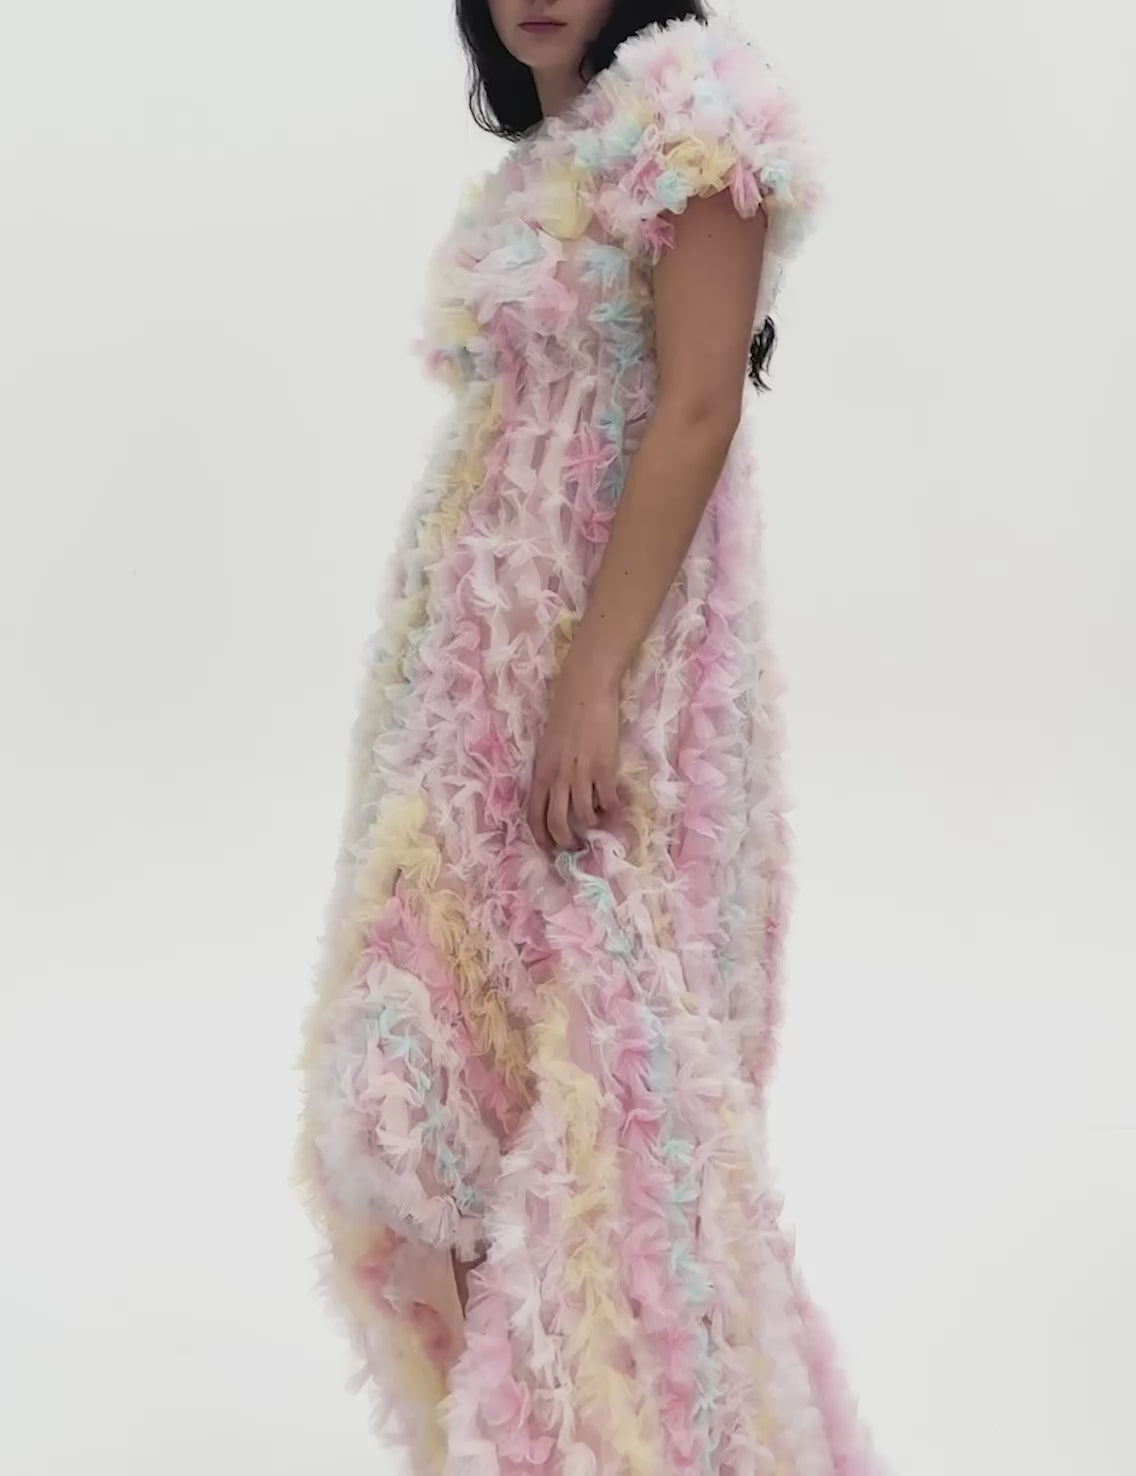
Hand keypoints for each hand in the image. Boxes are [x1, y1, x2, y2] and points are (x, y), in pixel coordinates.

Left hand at [527, 656, 620, 853]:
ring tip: (599, 820)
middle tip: (577, 846)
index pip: (534, 816)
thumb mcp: (547, 746)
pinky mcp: (604, 768)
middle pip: (558, 824)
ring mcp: (581, 774)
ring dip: (594, 824)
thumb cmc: (565, 713)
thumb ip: (550, 772)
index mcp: (540, 772)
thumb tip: (558, 796)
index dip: (541, 838)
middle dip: (567, 842)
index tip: (550, 849)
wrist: (585, 690)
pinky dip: (613, 808)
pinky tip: (616, 804)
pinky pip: (608, 801)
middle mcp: (558, 778)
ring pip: (585, 817)